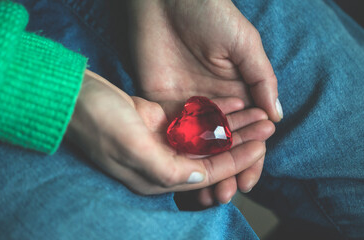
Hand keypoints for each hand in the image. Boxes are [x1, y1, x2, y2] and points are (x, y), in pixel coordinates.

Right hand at [66, 70, 273, 195]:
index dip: (237, 161)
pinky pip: (194, 120)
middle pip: (211, 155)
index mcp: (156, 176)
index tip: (261, 147)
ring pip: (206, 137)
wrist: (74, 98)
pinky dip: (213, 113)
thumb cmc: (97, 122)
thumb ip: (166, 168)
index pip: (207, 173)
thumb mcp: (129, 147)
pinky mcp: (160, 121)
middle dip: (241, 142)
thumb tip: (200, 175)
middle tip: (267, 127)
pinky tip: (231, 104)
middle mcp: (163, 161)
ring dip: (231, 125)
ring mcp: (162, 140)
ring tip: (256, 113)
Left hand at [127, 0, 279, 204]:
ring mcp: (188, 105)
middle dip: (225, 171)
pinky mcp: (163, 102)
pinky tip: (184, 174)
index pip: (247, 132)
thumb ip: (261, 80)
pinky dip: (180, 155)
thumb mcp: (245, 45)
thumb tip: (275, 118)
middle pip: (222, 145)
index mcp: (237, 92)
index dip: (250, 158)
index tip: (247, 181)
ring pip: (198, 146)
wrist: (167, 0)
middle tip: (225, 195)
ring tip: (207, 194)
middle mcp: (213, 103)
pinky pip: (174, 133)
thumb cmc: (211, 14)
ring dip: (202, 170)